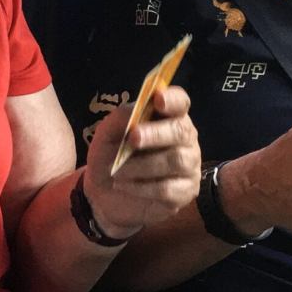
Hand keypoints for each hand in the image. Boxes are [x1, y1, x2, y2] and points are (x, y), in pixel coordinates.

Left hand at [82, 86, 200, 238]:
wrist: (103, 192)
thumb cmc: (111, 155)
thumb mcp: (107, 133)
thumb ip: (121, 118)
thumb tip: (135, 113)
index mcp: (168, 117)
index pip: (180, 102)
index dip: (172, 99)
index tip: (157, 99)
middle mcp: (185, 139)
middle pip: (181, 131)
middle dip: (156, 134)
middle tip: (133, 139)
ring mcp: (188, 166)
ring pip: (175, 161)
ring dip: (142, 165)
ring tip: (117, 172)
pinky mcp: (185, 192)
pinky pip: (168, 189)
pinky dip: (142, 188)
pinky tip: (124, 186)